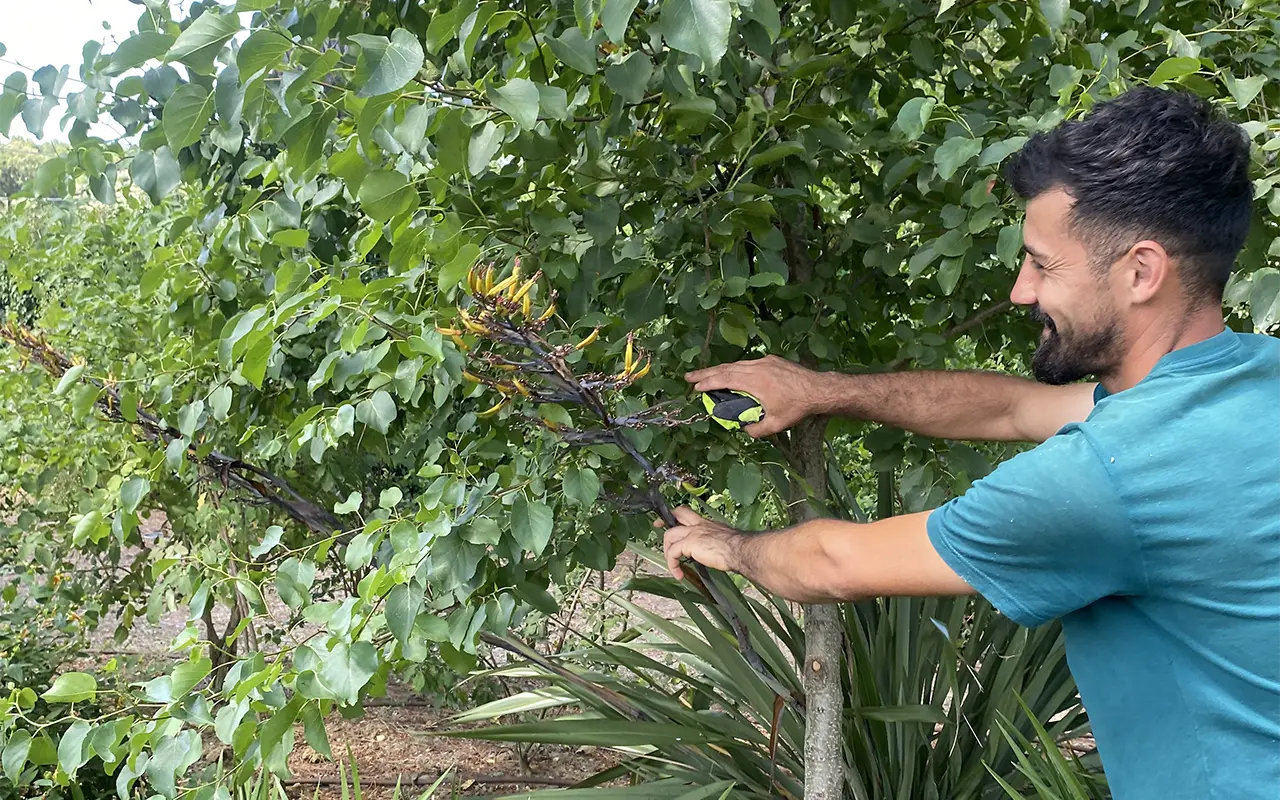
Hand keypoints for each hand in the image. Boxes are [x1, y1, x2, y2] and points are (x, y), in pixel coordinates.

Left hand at [655, 506, 741, 580]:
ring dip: (667, 551)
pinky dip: (672, 564)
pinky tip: (679, 574)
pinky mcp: (689, 544)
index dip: (677, 515)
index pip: (689, 514)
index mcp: (707, 524)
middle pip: (677, 515)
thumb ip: (715, 542)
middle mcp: (699, 525)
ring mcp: (692, 533)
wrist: (740, 550)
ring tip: (673, 566)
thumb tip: (714, 551)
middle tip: (657, 526)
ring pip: (670, 535)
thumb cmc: (738, 548)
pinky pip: (672, 553)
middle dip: (665, 520)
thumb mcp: (725, 541)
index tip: (670, 520)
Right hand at [686, 355, 824, 436]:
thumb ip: (757, 429)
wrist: (820, 389)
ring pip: (737, 364)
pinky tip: (733, 373)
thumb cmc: (797, 407)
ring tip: (707, 375)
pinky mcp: (773, 360)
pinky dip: (736, 368)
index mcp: (754, 381)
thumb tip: (745, 429)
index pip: (725, 379)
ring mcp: (765, 362)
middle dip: (706, 373)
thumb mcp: (776, 424)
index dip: (708, 382)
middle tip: (690, 377)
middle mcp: (757, 367)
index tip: (694, 387)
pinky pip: (749, 363)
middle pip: (726, 368)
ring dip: (720, 370)